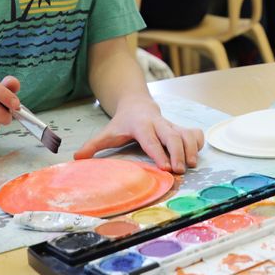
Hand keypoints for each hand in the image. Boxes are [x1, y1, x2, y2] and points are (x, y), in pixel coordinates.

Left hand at [74, 98, 203, 172]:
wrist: (137, 104)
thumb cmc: (123, 122)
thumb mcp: (108, 132)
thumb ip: (93, 145)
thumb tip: (76, 158)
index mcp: (141, 125)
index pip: (151, 139)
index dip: (158, 153)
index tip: (165, 168)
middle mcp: (158, 123)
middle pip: (172, 135)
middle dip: (178, 152)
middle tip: (180, 170)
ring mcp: (171, 124)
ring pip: (185, 133)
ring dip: (190, 149)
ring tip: (191, 165)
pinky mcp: (180, 126)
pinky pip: (193, 132)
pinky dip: (197, 142)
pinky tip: (196, 154)